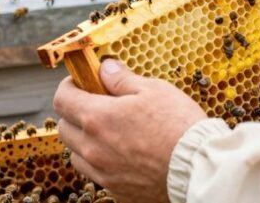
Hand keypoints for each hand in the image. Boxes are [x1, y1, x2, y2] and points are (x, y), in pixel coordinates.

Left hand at [52, 59, 207, 202]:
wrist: (198, 168)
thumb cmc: (179, 125)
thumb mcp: (153, 90)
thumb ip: (121, 79)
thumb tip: (105, 68)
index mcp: (98, 118)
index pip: (61, 99)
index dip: (69, 87)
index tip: (81, 83)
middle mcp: (93, 148)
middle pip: (64, 128)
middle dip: (75, 113)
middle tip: (97, 105)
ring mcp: (103, 172)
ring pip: (77, 154)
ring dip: (85, 140)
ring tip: (111, 132)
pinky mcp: (116, 190)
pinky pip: (96, 174)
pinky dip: (101, 162)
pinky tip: (123, 154)